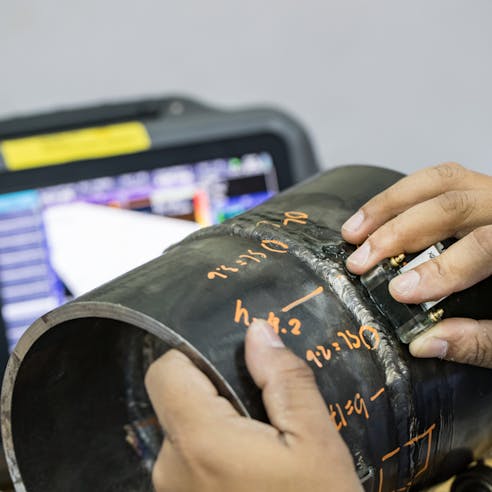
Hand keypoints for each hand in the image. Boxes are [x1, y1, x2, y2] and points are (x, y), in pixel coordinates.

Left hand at [145, 319, 361, 491]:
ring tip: (264, 447)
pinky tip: (253, 474)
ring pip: (185, 434)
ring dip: (219, 427)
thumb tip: (257, 331)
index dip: (194, 357)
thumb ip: (284, 380)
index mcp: (199, 442)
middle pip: (177, 402)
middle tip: (264, 413)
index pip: (166, 371)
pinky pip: (190, 465)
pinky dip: (215, 456)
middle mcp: (171, 469)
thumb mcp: (316, 442)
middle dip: (216, 396)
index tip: (232, 367)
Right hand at [341, 162, 491, 367]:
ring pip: (440, 181)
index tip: (399, 291)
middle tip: (361, 261)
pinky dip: (400, 196)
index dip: (441, 267)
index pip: (487, 244)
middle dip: (399, 233)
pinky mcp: (479, 191)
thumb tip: (424, 342)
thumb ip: (480, 342)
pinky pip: (438, 180)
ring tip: (353, 232)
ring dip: (388, 205)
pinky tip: (375, 215)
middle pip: (454, 204)